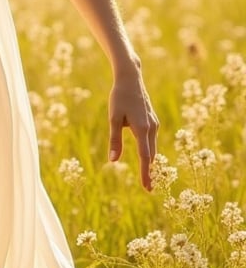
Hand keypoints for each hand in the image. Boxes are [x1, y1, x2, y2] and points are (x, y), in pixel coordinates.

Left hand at [108, 68, 159, 190]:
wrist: (131, 79)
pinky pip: (152, 139)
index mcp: (142, 129)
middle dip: (149, 171)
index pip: (145, 157)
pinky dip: (150, 151)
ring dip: (150, 161)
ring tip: (148, 176)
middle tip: (149, 189)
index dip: (145, 173)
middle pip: (151, 154)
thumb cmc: (119, 97)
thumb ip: (114, 140)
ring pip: (152, 147)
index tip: (147, 187)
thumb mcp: (113, 118)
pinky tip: (148, 157)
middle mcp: (152, 128)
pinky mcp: (152, 120)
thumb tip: (113, 161)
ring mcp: (154, 124)